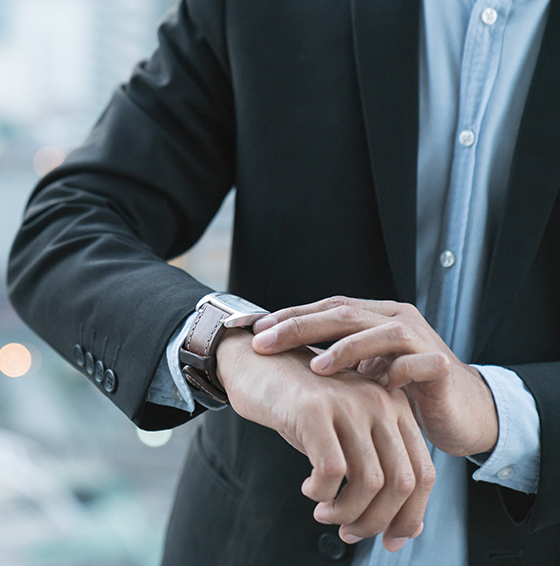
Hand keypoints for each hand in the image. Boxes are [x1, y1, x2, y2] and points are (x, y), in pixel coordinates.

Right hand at [215, 330, 433, 550]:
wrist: (253, 363)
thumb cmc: (299, 404)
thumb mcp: (345, 433)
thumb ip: (376, 467)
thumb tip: (405, 527)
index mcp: (394, 407)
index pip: (423, 473)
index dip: (409, 516)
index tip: (390, 540)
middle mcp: (379, 402)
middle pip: (401, 482)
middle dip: (376, 520)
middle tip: (349, 532)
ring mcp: (347, 403)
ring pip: (369, 481)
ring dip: (347, 512)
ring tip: (325, 513)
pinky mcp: (313, 409)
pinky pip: (331, 469)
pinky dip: (322, 492)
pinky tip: (309, 489)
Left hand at [251, 296, 498, 457]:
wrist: (462, 413)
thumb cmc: (405, 391)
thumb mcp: (363, 370)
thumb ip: (333, 357)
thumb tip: (280, 353)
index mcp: (376, 315)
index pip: (328, 306)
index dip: (292, 316)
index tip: (257, 330)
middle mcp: (397, 319)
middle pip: (344, 313)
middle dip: (301, 326)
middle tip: (266, 342)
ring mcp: (422, 340)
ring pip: (380, 332)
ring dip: (345, 349)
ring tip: (315, 366)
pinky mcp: (442, 367)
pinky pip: (416, 362)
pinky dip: (395, 371)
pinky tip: (375, 386)